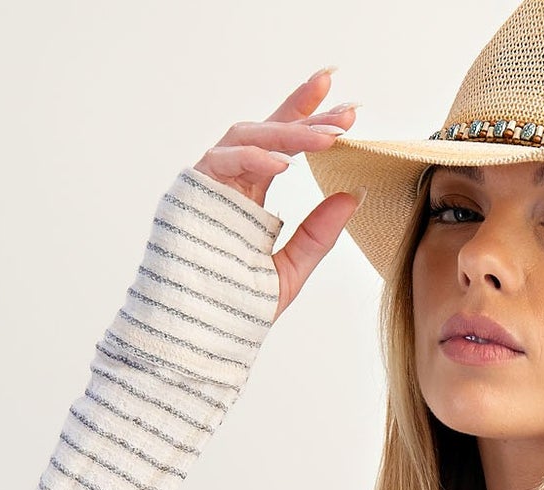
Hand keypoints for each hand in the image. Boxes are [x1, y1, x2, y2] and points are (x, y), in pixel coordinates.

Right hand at [192, 68, 362, 320]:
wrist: (193, 333)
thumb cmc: (235, 306)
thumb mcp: (290, 270)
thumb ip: (318, 234)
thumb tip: (353, 196)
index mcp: (251, 193)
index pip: (281, 146)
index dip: (309, 119)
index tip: (347, 108)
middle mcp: (229, 180)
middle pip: (265, 129)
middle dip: (303, 110)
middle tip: (343, 104)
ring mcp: (208, 182)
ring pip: (247, 136)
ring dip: (288, 133)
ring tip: (327, 138)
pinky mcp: (190, 190)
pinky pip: (222, 160)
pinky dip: (254, 159)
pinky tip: (286, 164)